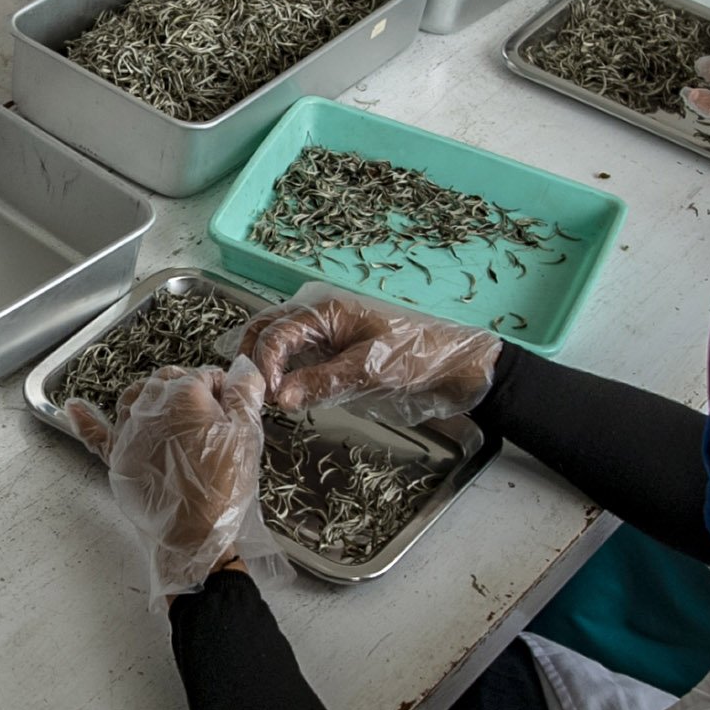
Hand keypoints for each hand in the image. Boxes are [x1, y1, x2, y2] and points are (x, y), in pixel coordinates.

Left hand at [67, 361, 271, 598]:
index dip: (220, 392)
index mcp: (184, 394)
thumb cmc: (224, 485)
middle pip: (167, 381)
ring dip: (152, 397)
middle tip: (207, 417)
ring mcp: (129, 431)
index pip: (203, 375)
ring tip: (169, 410)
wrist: (195, 531)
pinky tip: (74, 408)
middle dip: (188, 390)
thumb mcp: (247, 436)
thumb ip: (244, 395)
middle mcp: (150, 406)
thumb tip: (243, 368)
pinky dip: (85, 420)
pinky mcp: (116, 457)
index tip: (229, 408)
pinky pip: (95, 434)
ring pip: (134, 396)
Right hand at [237, 291, 497, 425]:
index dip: (264, 364)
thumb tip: (279, 397)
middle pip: (267, 330)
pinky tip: (285, 396)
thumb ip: (323, 381)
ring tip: (268, 399)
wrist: (456, 367)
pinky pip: (297, 360)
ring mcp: (324, 334)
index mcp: (325, 310)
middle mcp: (318, 316)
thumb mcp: (371, 369)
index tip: (268, 397)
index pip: (276, 332)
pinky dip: (284, 375)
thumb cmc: (417, 357)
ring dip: (266, 368)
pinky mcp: (332, 353)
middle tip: (253, 395)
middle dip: (254, 358)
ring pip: (278, 344)